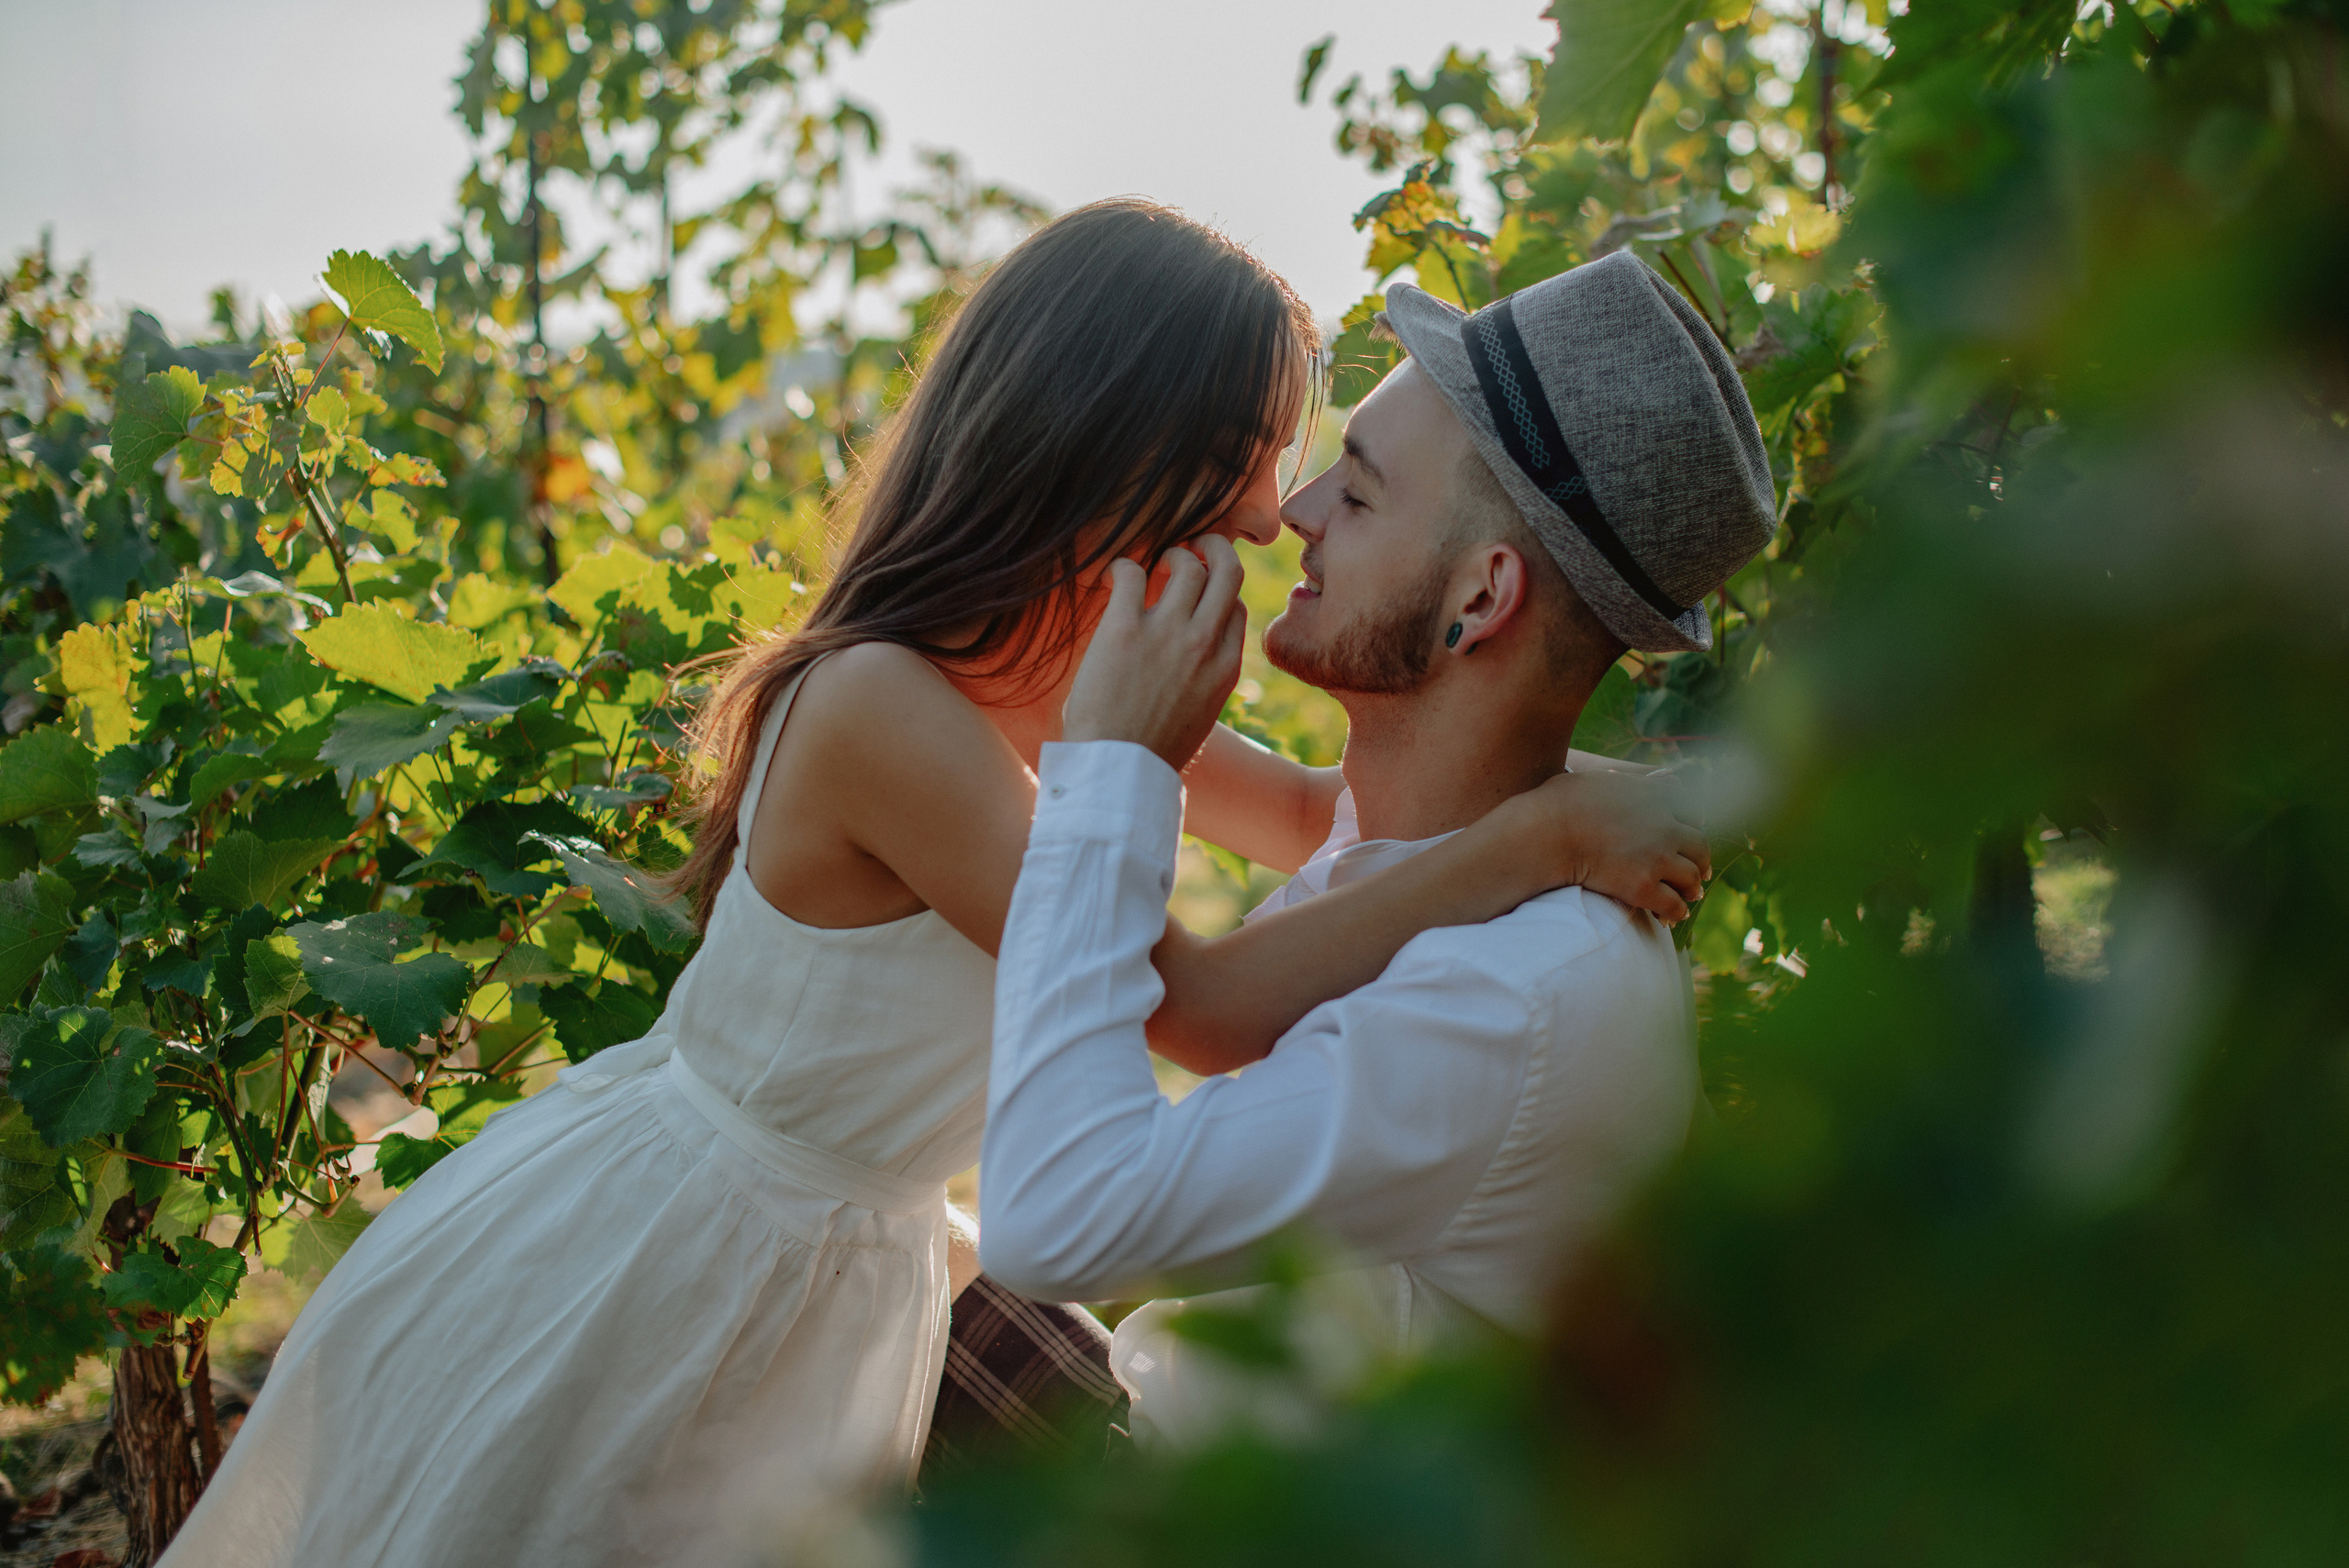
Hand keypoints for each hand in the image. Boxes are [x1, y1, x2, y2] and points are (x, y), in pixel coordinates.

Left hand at [1062, 535, 1247, 772]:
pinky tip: (1115, 577)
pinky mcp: (1125, 629)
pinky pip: (1132, 573)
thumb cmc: (1149, 753)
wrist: (1118, 771)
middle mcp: (1204, 643)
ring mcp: (1167, 633)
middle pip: (1227, 572)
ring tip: (1154, 563)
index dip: (1219, 594)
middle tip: (1193, 544)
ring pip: (1185, 564)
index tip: (1200, 593)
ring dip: (1171, 554)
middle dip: (1213, 548)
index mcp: (1225, 668)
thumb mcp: (1196, 719)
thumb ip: (1200, 684)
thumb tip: (1188, 672)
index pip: (1236, 609)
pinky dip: (1124, 567)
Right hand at [1522, 768, 1710, 923]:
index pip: (1691, 808)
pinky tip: (1670, 916)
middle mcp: (1664, 824)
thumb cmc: (1560, 803)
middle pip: (1699, 844)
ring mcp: (1656, 856)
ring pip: (1692, 876)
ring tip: (1690, 894)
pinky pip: (1673, 904)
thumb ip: (1626, 781)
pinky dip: (1675, 911)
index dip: (1693, 823)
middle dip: (1701, 858)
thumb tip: (1638, 779)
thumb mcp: (1599, 778)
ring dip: (1692, 887)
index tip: (1691, 831)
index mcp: (1654, 795)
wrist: (1546, 833)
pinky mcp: (1644, 886)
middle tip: (1700, 868)